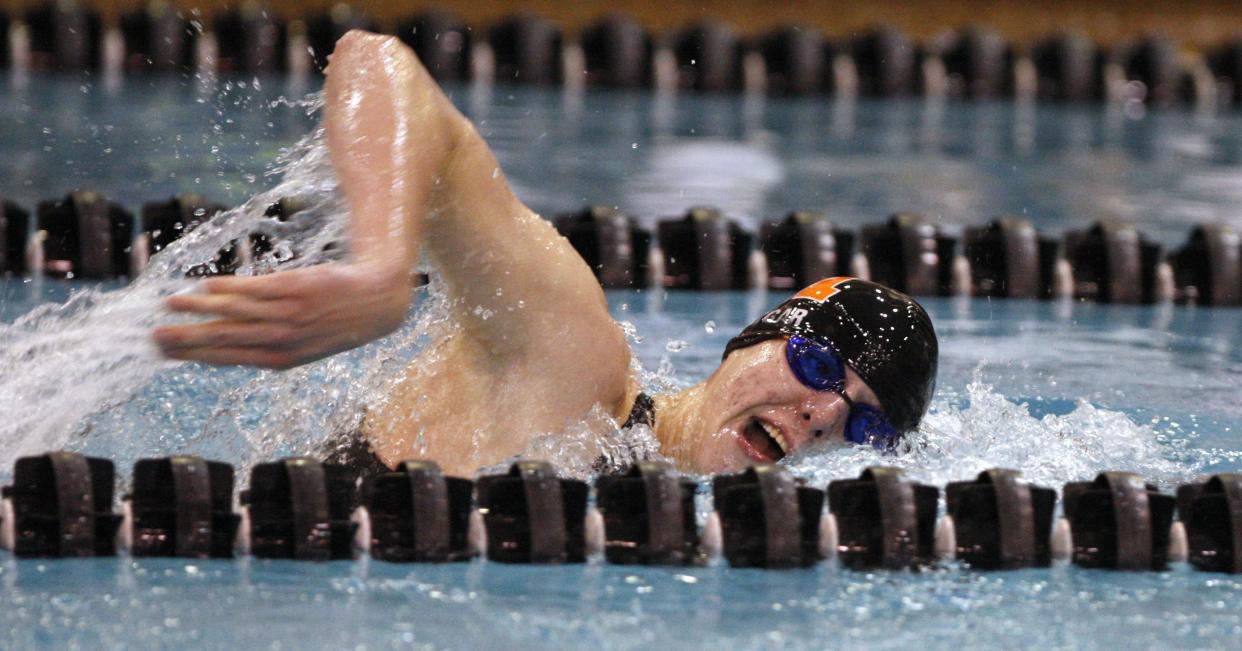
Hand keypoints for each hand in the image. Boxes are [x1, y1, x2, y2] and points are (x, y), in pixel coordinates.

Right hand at [153, 262, 410, 368]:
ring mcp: (288, 314)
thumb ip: (265, 346)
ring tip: (170, 304)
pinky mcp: (295, 288)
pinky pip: (253, 289)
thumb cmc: (332, 324)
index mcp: (280, 359)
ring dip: (198, 308)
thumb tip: (224, 345)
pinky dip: (226, 289)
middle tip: (153, 335)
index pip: (227, 358)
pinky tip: (205, 286)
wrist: (374, 302)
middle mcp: (281, 339)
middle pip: (224, 338)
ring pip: (234, 312)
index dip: (194, 356)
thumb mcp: (301, 346)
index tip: (165, 354)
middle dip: (186, 338)